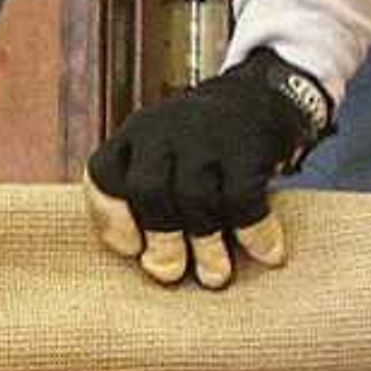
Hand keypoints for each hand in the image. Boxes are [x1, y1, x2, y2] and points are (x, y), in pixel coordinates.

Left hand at [80, 47, 328, 290]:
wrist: (263, 93)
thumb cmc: (206, 147)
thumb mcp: (167, 159)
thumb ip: (155, 205)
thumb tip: (161, 269)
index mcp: (134, 137)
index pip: (103, 175)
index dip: (110, 218)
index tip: (131, 250)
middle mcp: (162, 132)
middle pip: (149, 192)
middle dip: (161, 240)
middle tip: (172, 274)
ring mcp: (205, 135)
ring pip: (194, 198)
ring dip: (206, 246)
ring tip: (215, 277)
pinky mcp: (247, 143)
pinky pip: (243, 197)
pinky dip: (253, 232)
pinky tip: (266, 252)